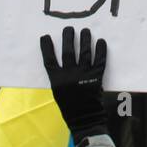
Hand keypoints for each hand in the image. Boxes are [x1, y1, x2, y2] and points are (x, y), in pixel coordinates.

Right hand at [40, 26, 107, 145]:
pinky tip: (100, 41)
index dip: (47, 47)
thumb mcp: (58, 91)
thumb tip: (62, 59)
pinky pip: (99, 60)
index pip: (49, 60)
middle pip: (68, 52)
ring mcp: (84, 75)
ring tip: (85, 30)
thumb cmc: (69, 106)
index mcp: (57, 80)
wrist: (84, 118)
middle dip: (68, 38)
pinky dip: (101, 50)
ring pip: (84, 53)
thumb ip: (59, 76)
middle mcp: (70, 75)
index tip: (45, 36)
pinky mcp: (96, 77)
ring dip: (85, 40)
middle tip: (69, 28)